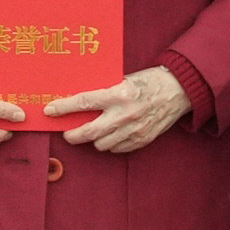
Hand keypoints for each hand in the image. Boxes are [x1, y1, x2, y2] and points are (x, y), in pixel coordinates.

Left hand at [63, 66, 192, 155]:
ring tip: (94, 131)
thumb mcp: (125, 79)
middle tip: (67, 133)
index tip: (50, 111)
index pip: (84, 102)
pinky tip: (112, 135)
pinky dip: (111, 144)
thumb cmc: (150, 81)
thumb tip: (80, 101)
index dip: (64, 108)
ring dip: (94, 139)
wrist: (179, 90)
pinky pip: (117, 149)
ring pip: (102, 144)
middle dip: (72, 134)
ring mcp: (134, 129)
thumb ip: (105, 91)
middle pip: (89, 132)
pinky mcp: (142, 140)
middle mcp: (125, 114)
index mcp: (119, 94)